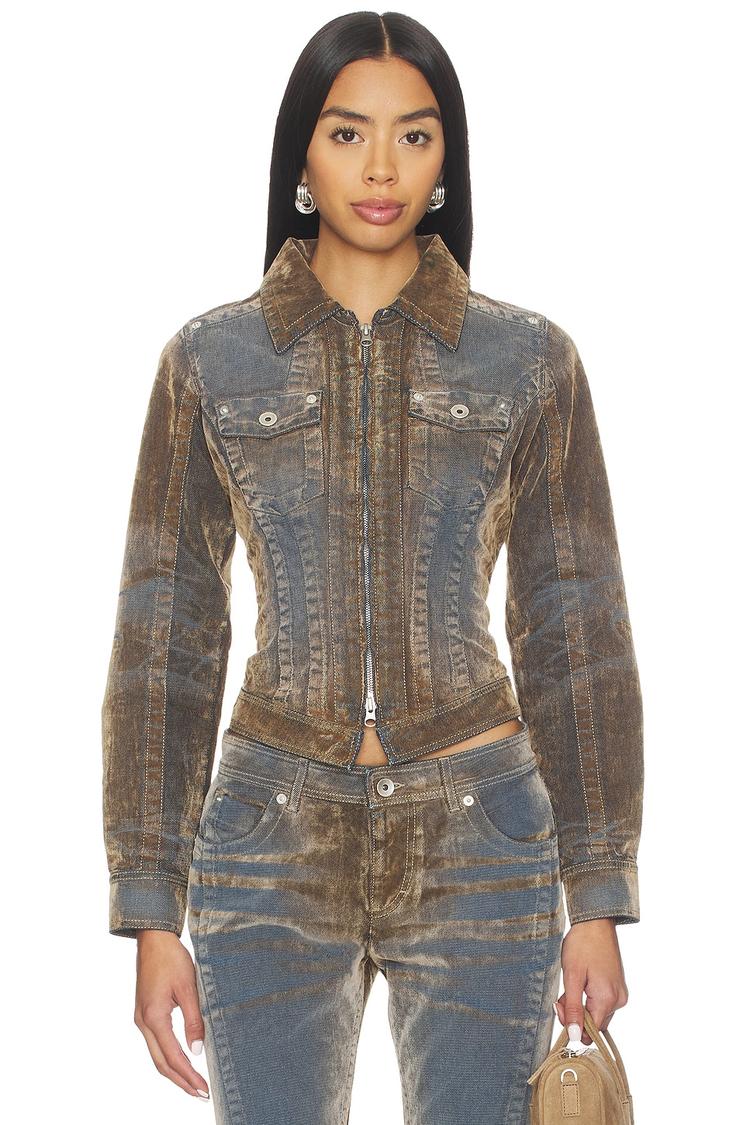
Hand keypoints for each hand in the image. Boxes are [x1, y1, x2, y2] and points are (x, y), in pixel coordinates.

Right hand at [133, 930, 209, 1099]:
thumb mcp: (188, 988)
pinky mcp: (145, 1013)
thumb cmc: (172, 959)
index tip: (203, 1089)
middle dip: (181, 1081)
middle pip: (161, 1063)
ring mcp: (142, 1019)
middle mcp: (143, 1022)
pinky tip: (181, 1061)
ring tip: (193, 1084)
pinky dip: (168, 1057)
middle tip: (200, 1094)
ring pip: (156, 1055)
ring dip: (174, 1071)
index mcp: (154, 1017)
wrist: (154, 939)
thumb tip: (197, 1051)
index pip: (172, 1056)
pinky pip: (156, 1043)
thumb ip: (193, 1020)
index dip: (188, 1075)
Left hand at [553, 918, 628, 1044]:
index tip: (559, 1007)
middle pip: (594, 1023)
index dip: (573, 1025)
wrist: (596, 923)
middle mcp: (618, 1000)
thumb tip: (574, 1037)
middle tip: (561, 996)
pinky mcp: (617, 987)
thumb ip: (573, 1009)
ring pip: (597, 1013)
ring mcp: (620, 993)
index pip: (591, 1032)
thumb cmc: (582, 946)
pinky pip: (602, 1002)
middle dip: (575, 1014)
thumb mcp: (572, 977)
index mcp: (608, 999)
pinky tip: (580, 983)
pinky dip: (588, 998)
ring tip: (571, 985)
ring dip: (581, 1005)